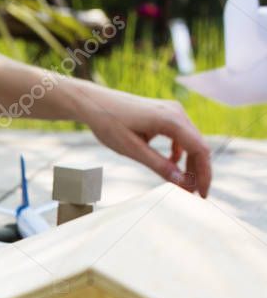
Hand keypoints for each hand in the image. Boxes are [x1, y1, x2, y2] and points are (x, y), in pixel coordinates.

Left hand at [77, 86, 211, 196]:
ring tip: (184, 184)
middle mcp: (176, 112)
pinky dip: (180, 152)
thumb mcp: (132, 150)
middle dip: (198, 171)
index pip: (199, 150)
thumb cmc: (109, 123)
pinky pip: (180, 135)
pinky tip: (173, 165)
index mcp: (171, 120)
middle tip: (193, 195)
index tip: (202, 195)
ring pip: (191, 141)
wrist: (94, 103)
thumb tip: (182, 181)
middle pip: (198, 145)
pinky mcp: (165, 113)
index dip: (204, 174)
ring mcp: (172, 111)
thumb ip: (158, 165)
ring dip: (189, 162)